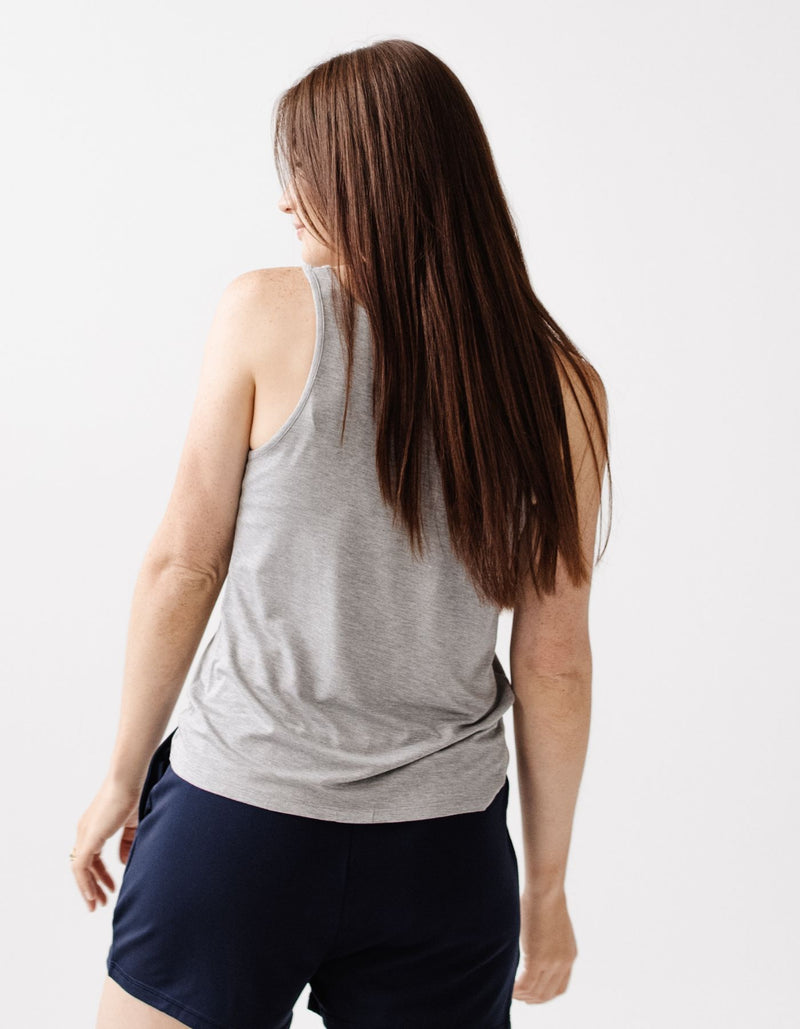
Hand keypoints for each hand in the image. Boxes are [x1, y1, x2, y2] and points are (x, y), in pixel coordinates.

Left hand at [70, 777, 140, 911]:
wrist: (129, 780)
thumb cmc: (134, 794)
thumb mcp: (132, 824)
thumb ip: (127, 843)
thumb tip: (123, 862)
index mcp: (95, 827)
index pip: (92, 857)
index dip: (100, 875)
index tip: (110, 888)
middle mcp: (85, 831)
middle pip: (84, 866)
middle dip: (92, 885)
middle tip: (100, 902)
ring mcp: (85, 835)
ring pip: (80, 869)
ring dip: (88, 888)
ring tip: (97, 904)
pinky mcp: (89, 838)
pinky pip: (81, 867)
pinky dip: (85, 882)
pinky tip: (92, 895)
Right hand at [512, 884, 577, 1003]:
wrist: (545, 889)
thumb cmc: (544, 897)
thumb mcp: (550, 925)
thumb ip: (546, 940)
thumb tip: (532, 942)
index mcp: (569, 955)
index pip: (559, 987)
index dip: (544, 994)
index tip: (530, 993)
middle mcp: (564, 962)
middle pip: (548, 994)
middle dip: (531, 998)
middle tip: (516, 995)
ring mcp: (552, 962)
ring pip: (536, 992)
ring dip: (522, 994)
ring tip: (510, 991)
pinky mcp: (537, 959)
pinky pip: (525, 984)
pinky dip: (515, 989)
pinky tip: (507, 986)